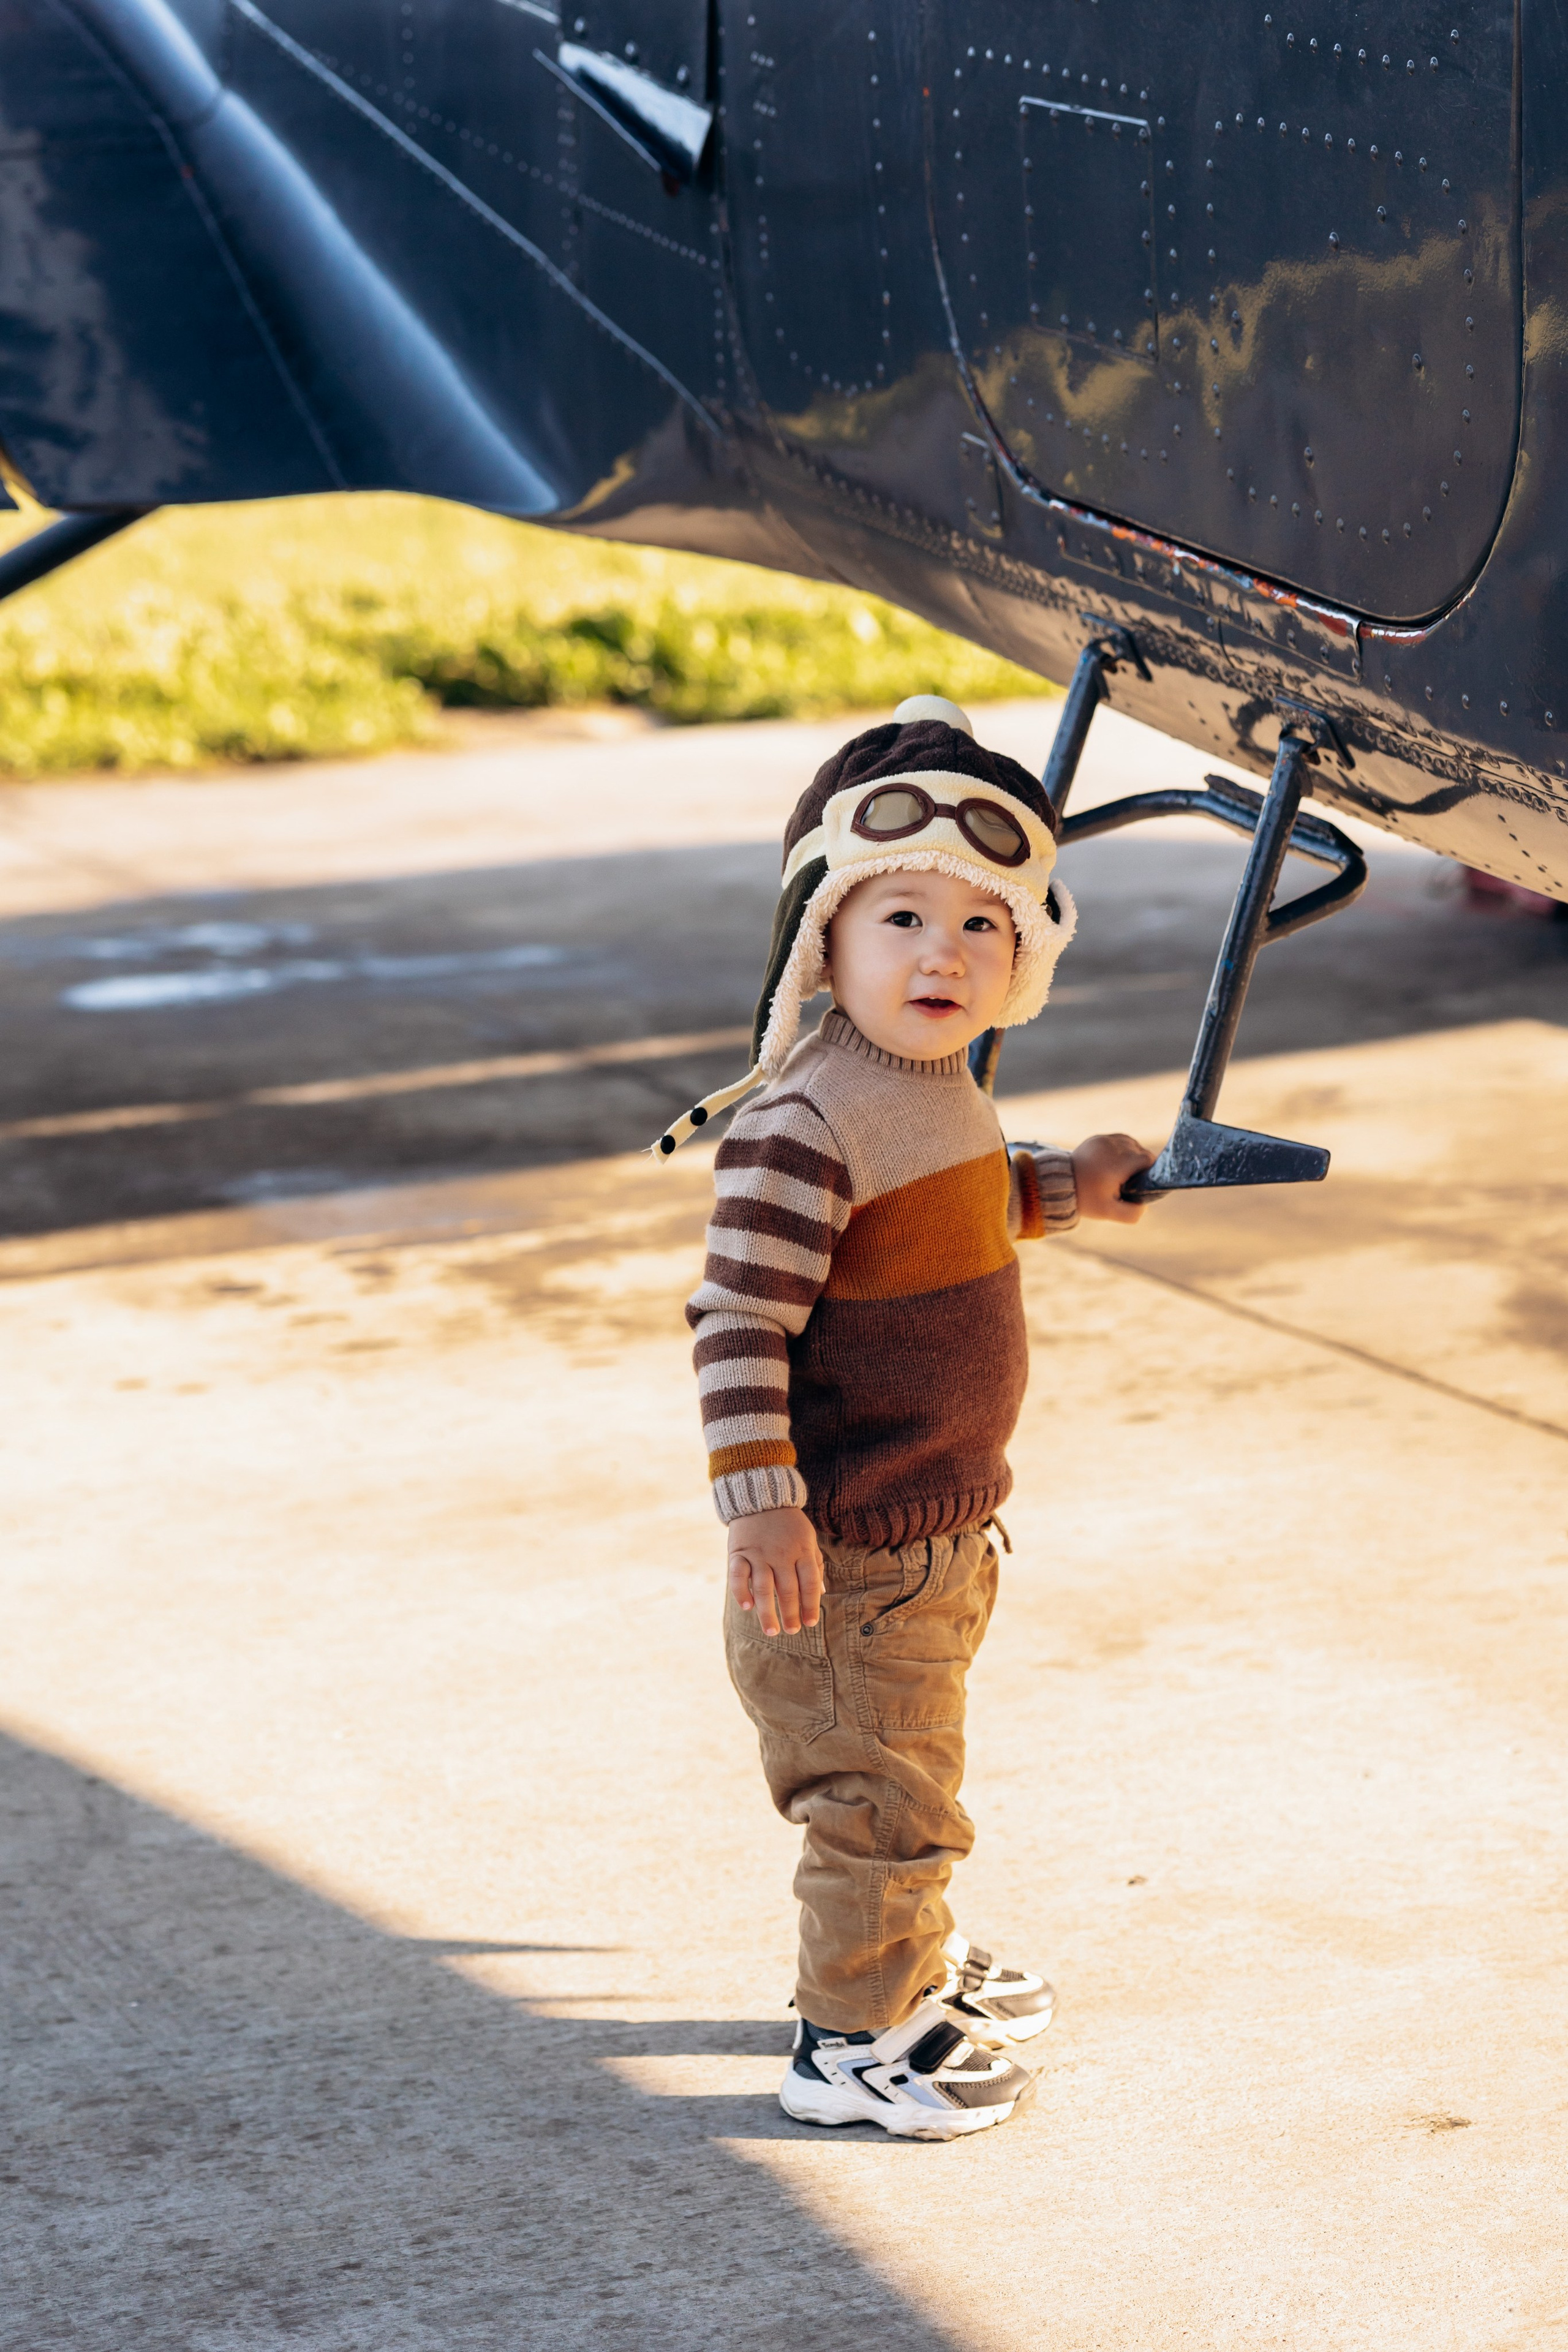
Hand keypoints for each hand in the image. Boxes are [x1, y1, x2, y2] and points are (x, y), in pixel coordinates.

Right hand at [727, 1505, 823, 1636]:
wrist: (761, 1497)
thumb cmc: (789, 1523)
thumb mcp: (808, 1538)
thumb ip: (814, 1564)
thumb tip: (821, 1593)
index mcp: (802, 1550)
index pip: (809, 1583)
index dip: (811, 1605)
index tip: (811, 1623)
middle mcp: (781, 1554)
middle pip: (788, 1589)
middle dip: (790, 1614)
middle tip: (792, 1631)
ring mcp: (759, 1553)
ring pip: (764, 1587)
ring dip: (768, 1612)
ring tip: (772, 1631)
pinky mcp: (738, 1552)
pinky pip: (738, 1575)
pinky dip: (742, 1591)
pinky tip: (747, 1607)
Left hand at [1071, 1131, 1156, 1223]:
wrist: (1057, 1184)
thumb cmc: (1086, 1198)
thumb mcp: (1109, 1212)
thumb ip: (1132, 1213)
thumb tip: (1145, 1205)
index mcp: (1120, 1163)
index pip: (1148, 1159)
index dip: (1149, 1172)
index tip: (1140, 1183)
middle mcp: (1114, 1147)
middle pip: (1140, 1151)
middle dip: (1139, 1165)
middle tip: (1128, 1181)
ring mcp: (1104, 1140)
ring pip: (1130, 1143)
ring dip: (1131, 1155)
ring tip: (1122, 1171)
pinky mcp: (1097, 1138)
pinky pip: (1117, 1140)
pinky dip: (1120, 1149)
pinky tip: (1114, 1162)